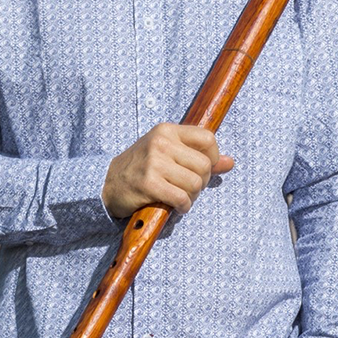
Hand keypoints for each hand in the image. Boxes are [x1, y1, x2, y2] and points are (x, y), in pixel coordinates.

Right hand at [102, 122, 233, 218]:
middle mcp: (161, 142)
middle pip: (204, 166)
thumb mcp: (167, 153)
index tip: (201, 169)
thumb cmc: (141, 167)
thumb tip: (230, 162)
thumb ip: (198, 155)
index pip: (208, 139)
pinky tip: (175, 206)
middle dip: (202, 182)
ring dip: (191, 196)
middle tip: (188, 188)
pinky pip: (182, 198)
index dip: (212, 157)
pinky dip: (183, 206)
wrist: (107, 182)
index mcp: (167, 130)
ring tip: (180, 197)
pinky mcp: (149, 183)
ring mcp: (154, 162)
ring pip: (195, 183)